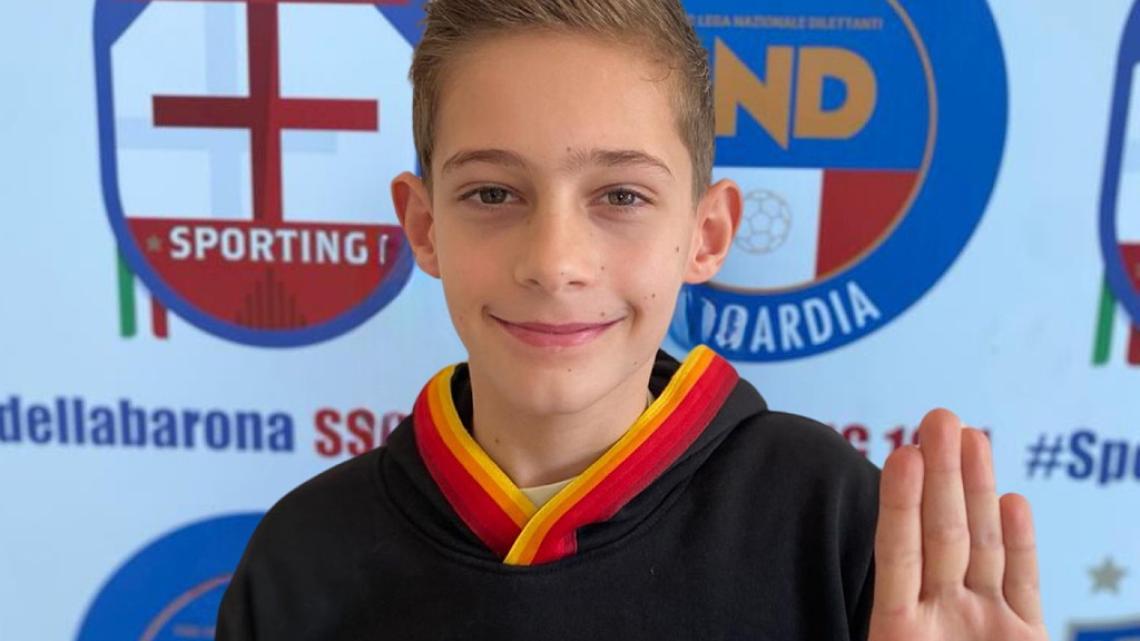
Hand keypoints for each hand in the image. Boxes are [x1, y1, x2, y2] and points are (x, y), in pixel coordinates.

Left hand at [869, 409, 1047, 640]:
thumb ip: (895, 625)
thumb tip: (889, 610)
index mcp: (899, 632)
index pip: (898, 555)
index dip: (901, 504)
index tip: (906, 454)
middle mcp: (941, 621)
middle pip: (943, 537)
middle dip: (942, 476)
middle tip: (939, 417)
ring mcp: (983, 626)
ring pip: (981, 549)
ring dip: (977, 491)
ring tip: (972, 436)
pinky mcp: (1024, 640)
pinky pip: (1021, 584)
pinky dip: (1019, 544)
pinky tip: (1013, 500)